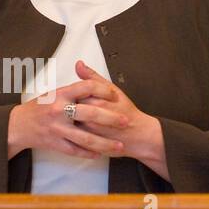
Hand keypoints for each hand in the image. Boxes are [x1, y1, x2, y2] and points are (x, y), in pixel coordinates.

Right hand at [7, 73, 128, 159]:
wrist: (17, 126)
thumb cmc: (37, 108)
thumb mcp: (53, 92)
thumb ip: (72, 86)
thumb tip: (84, 67)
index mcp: (60, 94)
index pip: (87, 87)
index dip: (103, 90)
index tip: (115, 95)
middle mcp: (59, 111)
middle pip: (91, 114)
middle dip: (111, 119)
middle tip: (125, 121)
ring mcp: (57, 129)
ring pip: (86, 138)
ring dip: (105, 143)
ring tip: (119, 146)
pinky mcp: (55, 143)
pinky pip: (75, 150)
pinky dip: (89, 153)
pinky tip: (100, 154)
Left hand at [70, 60, 168, 177]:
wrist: (139, 134)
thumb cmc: (127, 112)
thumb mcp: (112, 89)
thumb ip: (93, 77)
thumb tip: (79, 65)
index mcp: (96, 101)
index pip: (73, 94)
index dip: (74, 95)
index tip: (78, 96)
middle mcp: (91, 118)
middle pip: (70, 109)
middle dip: (71, 108)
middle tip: (77, 108)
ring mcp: (89, 132)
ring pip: (70, 124)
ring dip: (71, 121)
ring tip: (79, 118)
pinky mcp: (89, 143)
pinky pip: (74, 138)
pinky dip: (74, 133)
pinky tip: (80, 129)